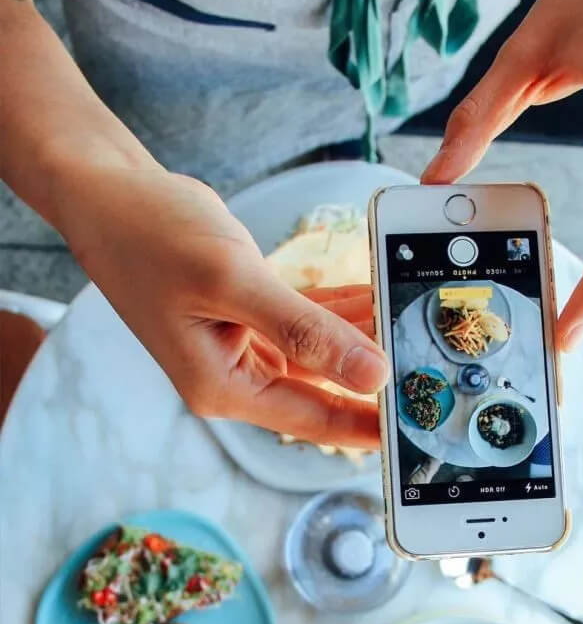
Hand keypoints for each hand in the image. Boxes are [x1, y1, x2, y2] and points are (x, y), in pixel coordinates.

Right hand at [64, 168, 386, 447]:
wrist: (112, 194)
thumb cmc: (153, 236)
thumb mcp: (233, 283)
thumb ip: (305, 332)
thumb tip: (371, 375)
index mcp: (223, 385)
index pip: (312, 419)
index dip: (368, 426)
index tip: (415, 430)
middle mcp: (234, 373)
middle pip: (321, 388)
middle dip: (374, 376)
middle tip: (430, 369)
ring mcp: (242, 342)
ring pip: (318, 350)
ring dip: (361, 335)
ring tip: (412, 324)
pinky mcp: (250, 312)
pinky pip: (306, 318)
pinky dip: (339, 308)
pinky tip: (375, 295)